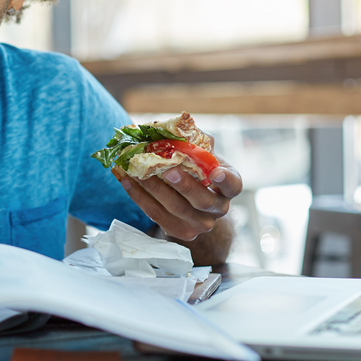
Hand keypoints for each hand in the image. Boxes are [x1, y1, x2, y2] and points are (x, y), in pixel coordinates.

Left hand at [113, 134, 242, 240]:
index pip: (233, 184)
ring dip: (153, 189)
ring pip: (175, 208)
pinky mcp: (180, 232)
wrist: (191, 202)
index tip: (216, 172)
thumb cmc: (196, 171)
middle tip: (167, 169)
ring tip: (136, 172)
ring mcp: (200, 224)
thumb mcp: (201, 156)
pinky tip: (127, 182)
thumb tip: (170, 128)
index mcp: (228, 186)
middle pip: (201, 200)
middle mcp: (218, 208)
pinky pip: (157, 216)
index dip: (226, 180)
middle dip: (183, 185)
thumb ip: (193, 142)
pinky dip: (140, 198)